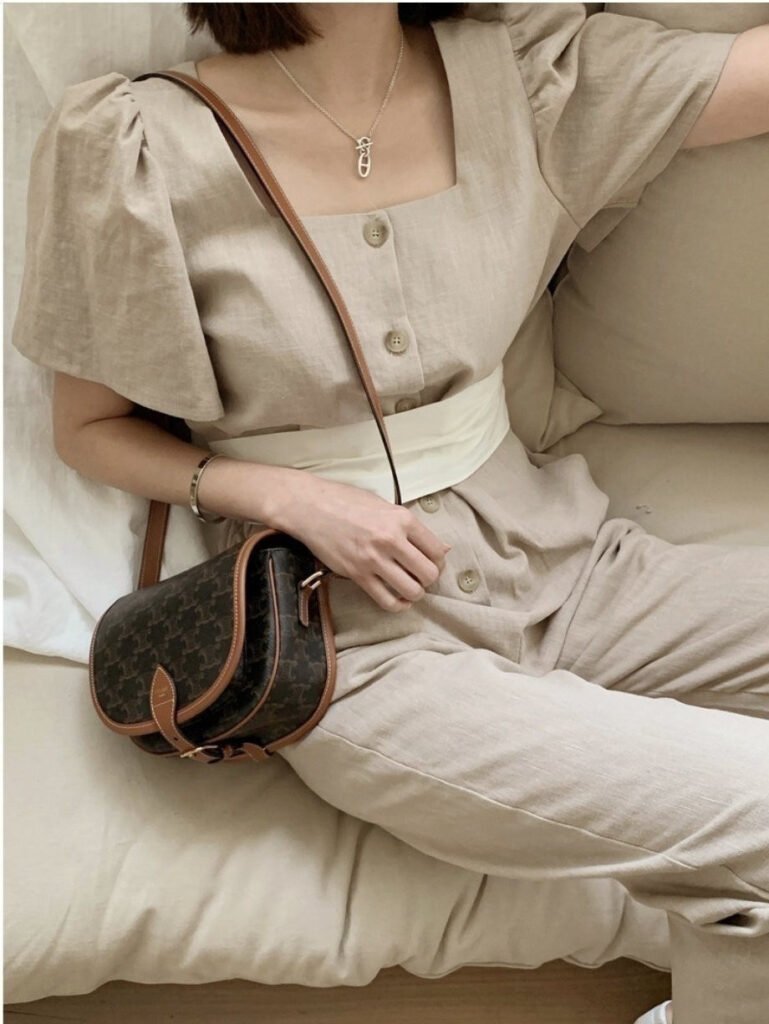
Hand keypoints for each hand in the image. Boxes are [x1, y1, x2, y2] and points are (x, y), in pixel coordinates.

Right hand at [273, 473, 450, 611]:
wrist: (310, 507)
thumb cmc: (345, 501)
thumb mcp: (384, 505)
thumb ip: (411, 527)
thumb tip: (442, 548)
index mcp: (401, 519)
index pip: (436, 550)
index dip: (439, 561)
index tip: (432, 563)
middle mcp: (390, 539)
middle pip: (428, 573)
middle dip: (429, 579)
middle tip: (421, 576)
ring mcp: (373, 559)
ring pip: (412, 590)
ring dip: (415, 593)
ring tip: (410, 587)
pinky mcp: (357, 574)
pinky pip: (386, 600)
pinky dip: (398, 605)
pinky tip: (399, 599)